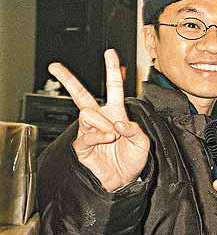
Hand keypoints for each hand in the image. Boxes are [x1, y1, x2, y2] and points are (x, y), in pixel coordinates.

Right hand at [48, 49, 149, 191]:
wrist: (124, 182)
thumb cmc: (132, 160)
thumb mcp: (143, 142)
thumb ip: (135, 129)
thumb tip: (119, 122)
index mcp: (116, 112)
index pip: (113, 87)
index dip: (113, 69)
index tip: (110, 53)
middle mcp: (101, 119)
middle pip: (81, 95)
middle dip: (68, 80)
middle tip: (55, 67)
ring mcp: (89, 131)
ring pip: (87, 114)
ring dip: (101, 122)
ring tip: (112, 133)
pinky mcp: (82, 145)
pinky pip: (87, 134)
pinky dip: (99, 135)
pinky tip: (108, 138)